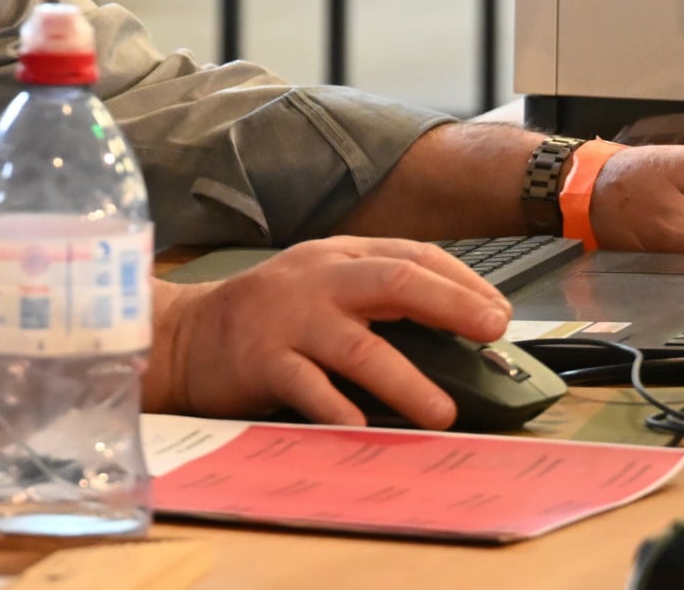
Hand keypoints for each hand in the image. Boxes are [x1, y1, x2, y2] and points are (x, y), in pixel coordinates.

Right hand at [149, 238, 509, 430]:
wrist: (185, 336)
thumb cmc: (267, 315)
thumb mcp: (321, 287)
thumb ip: (375, 300)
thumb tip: (454, 331)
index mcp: (339, 257)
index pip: (412, 256)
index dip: (461, 282)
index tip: (499, 312)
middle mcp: (318, 280)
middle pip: (394, 282)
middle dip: (450, 305)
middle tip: (492, 331)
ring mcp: (289, 321)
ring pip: (357, 345)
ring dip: (406, 380)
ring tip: (441, 411)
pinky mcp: (262, 361)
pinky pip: (306, 386)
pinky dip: (336, 407)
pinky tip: (361, 427)